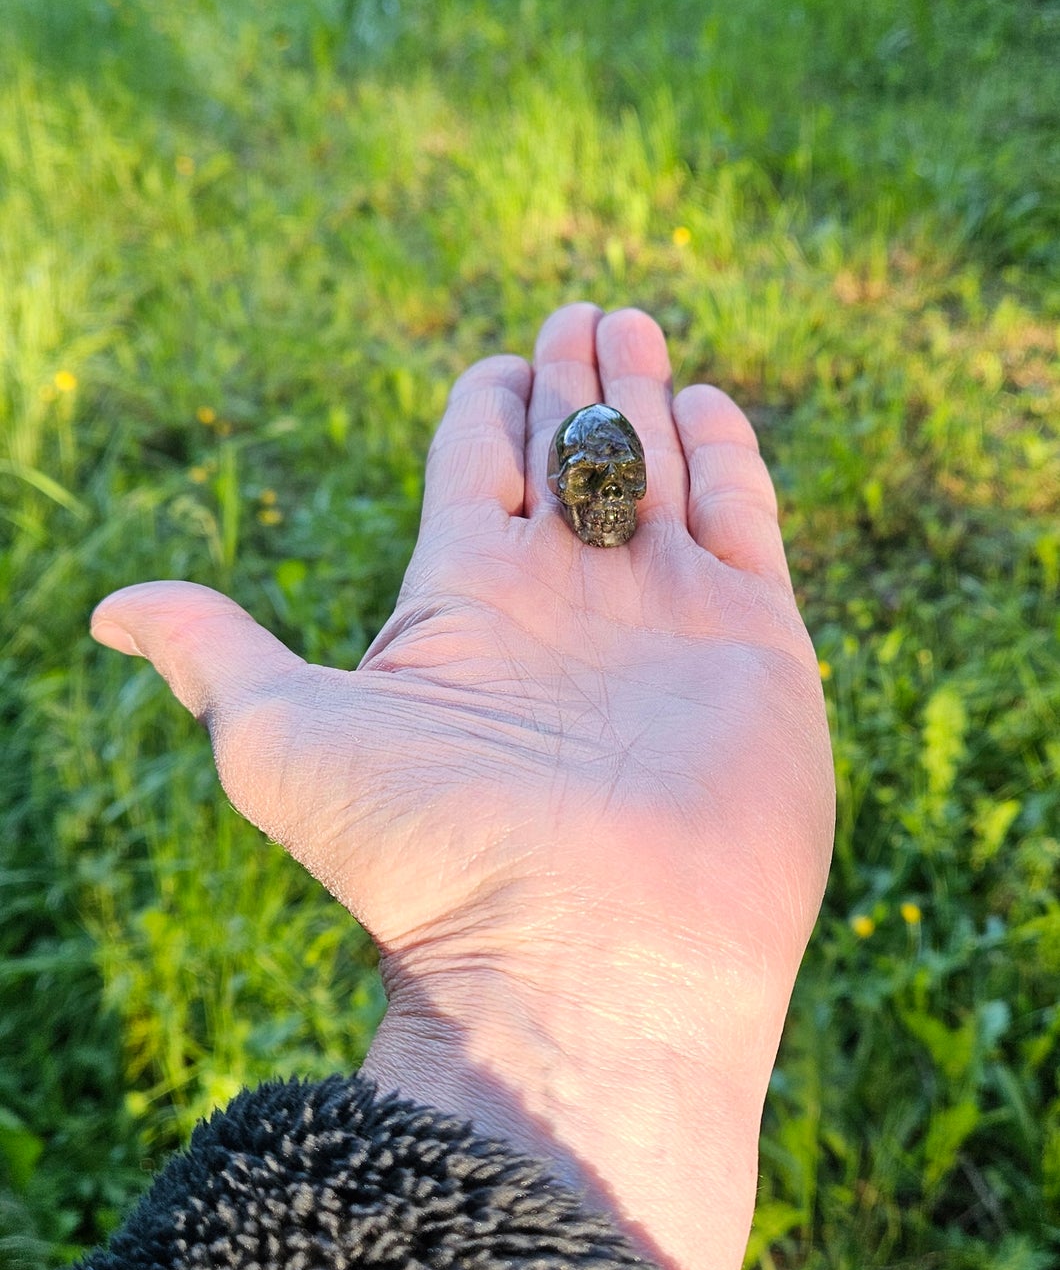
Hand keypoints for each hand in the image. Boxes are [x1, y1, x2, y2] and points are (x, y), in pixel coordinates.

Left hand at [92, 304, 833, 1269]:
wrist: (584, 956)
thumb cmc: (425, 853)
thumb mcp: (278, 737)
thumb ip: (214, 651)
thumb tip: (106, 611)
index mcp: (460, 600)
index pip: (475, 465)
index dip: (483, 403)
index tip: (495, 364)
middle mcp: (562, 604)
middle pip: (569, 453)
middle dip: (572, 377)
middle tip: (580, 312)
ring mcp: (663, 620)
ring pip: (656, 472)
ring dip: (646, 393)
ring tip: (633, 322)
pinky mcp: (756, 641)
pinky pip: (746, 518)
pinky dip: (730, 455)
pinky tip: (710, 406)